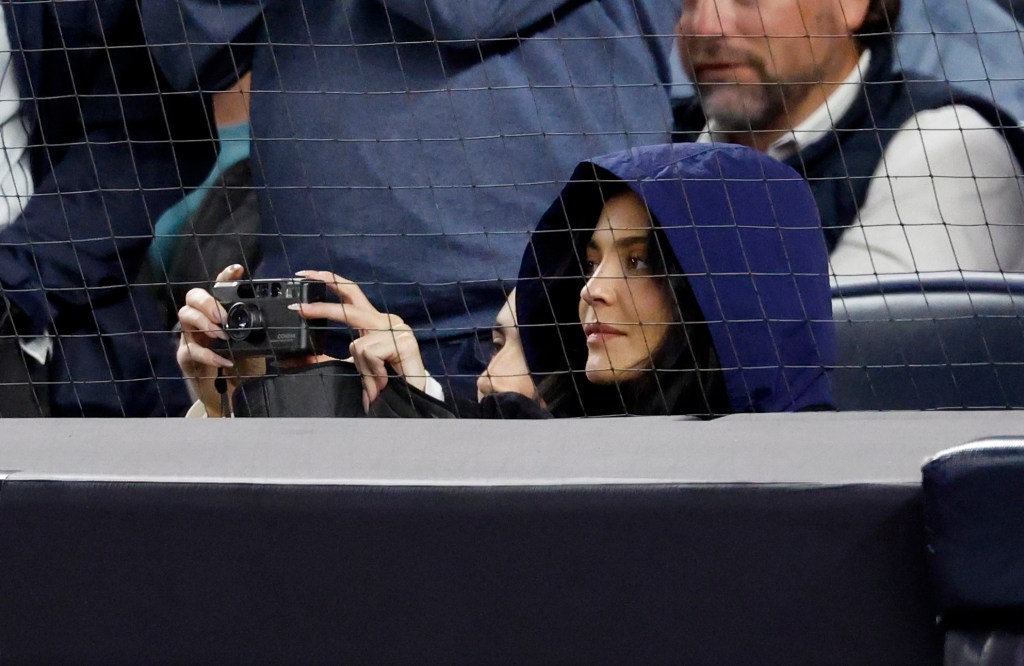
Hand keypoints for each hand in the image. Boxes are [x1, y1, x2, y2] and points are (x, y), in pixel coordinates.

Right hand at [176, 264, 265, 415]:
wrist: (231, 392)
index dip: (226, 276)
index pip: (219, 287)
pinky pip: (190, 350)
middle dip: (207, 302)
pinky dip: (208, 355)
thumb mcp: (258, 347)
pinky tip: (224, 360)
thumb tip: (297, 333)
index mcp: (220, 311)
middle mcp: (203, 319)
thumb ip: (268, 335)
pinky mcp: (187, 357)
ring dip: (204, 323)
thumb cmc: (244, 364)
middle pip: (193, 296)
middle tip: (222, 316)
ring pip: (184, 316)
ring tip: (221, 334)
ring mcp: (192, 336)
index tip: (239, 269)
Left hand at [292, 270, 426, 411]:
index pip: (349, 293)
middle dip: (323, 307)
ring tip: (376, 384)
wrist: (412, 397)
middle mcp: (384, 320)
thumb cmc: (386, 380)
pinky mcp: (404, 342)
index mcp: (371, 321)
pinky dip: (372, 372)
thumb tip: (303, 358)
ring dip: (363, 370)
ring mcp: (397, 329)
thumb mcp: (352, 365)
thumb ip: (331, 358)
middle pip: (350, 305)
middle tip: (298, 309)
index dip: (328, 281)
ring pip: (357, 345)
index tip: (304, 275)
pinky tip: (384, 380)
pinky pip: (370, 354)